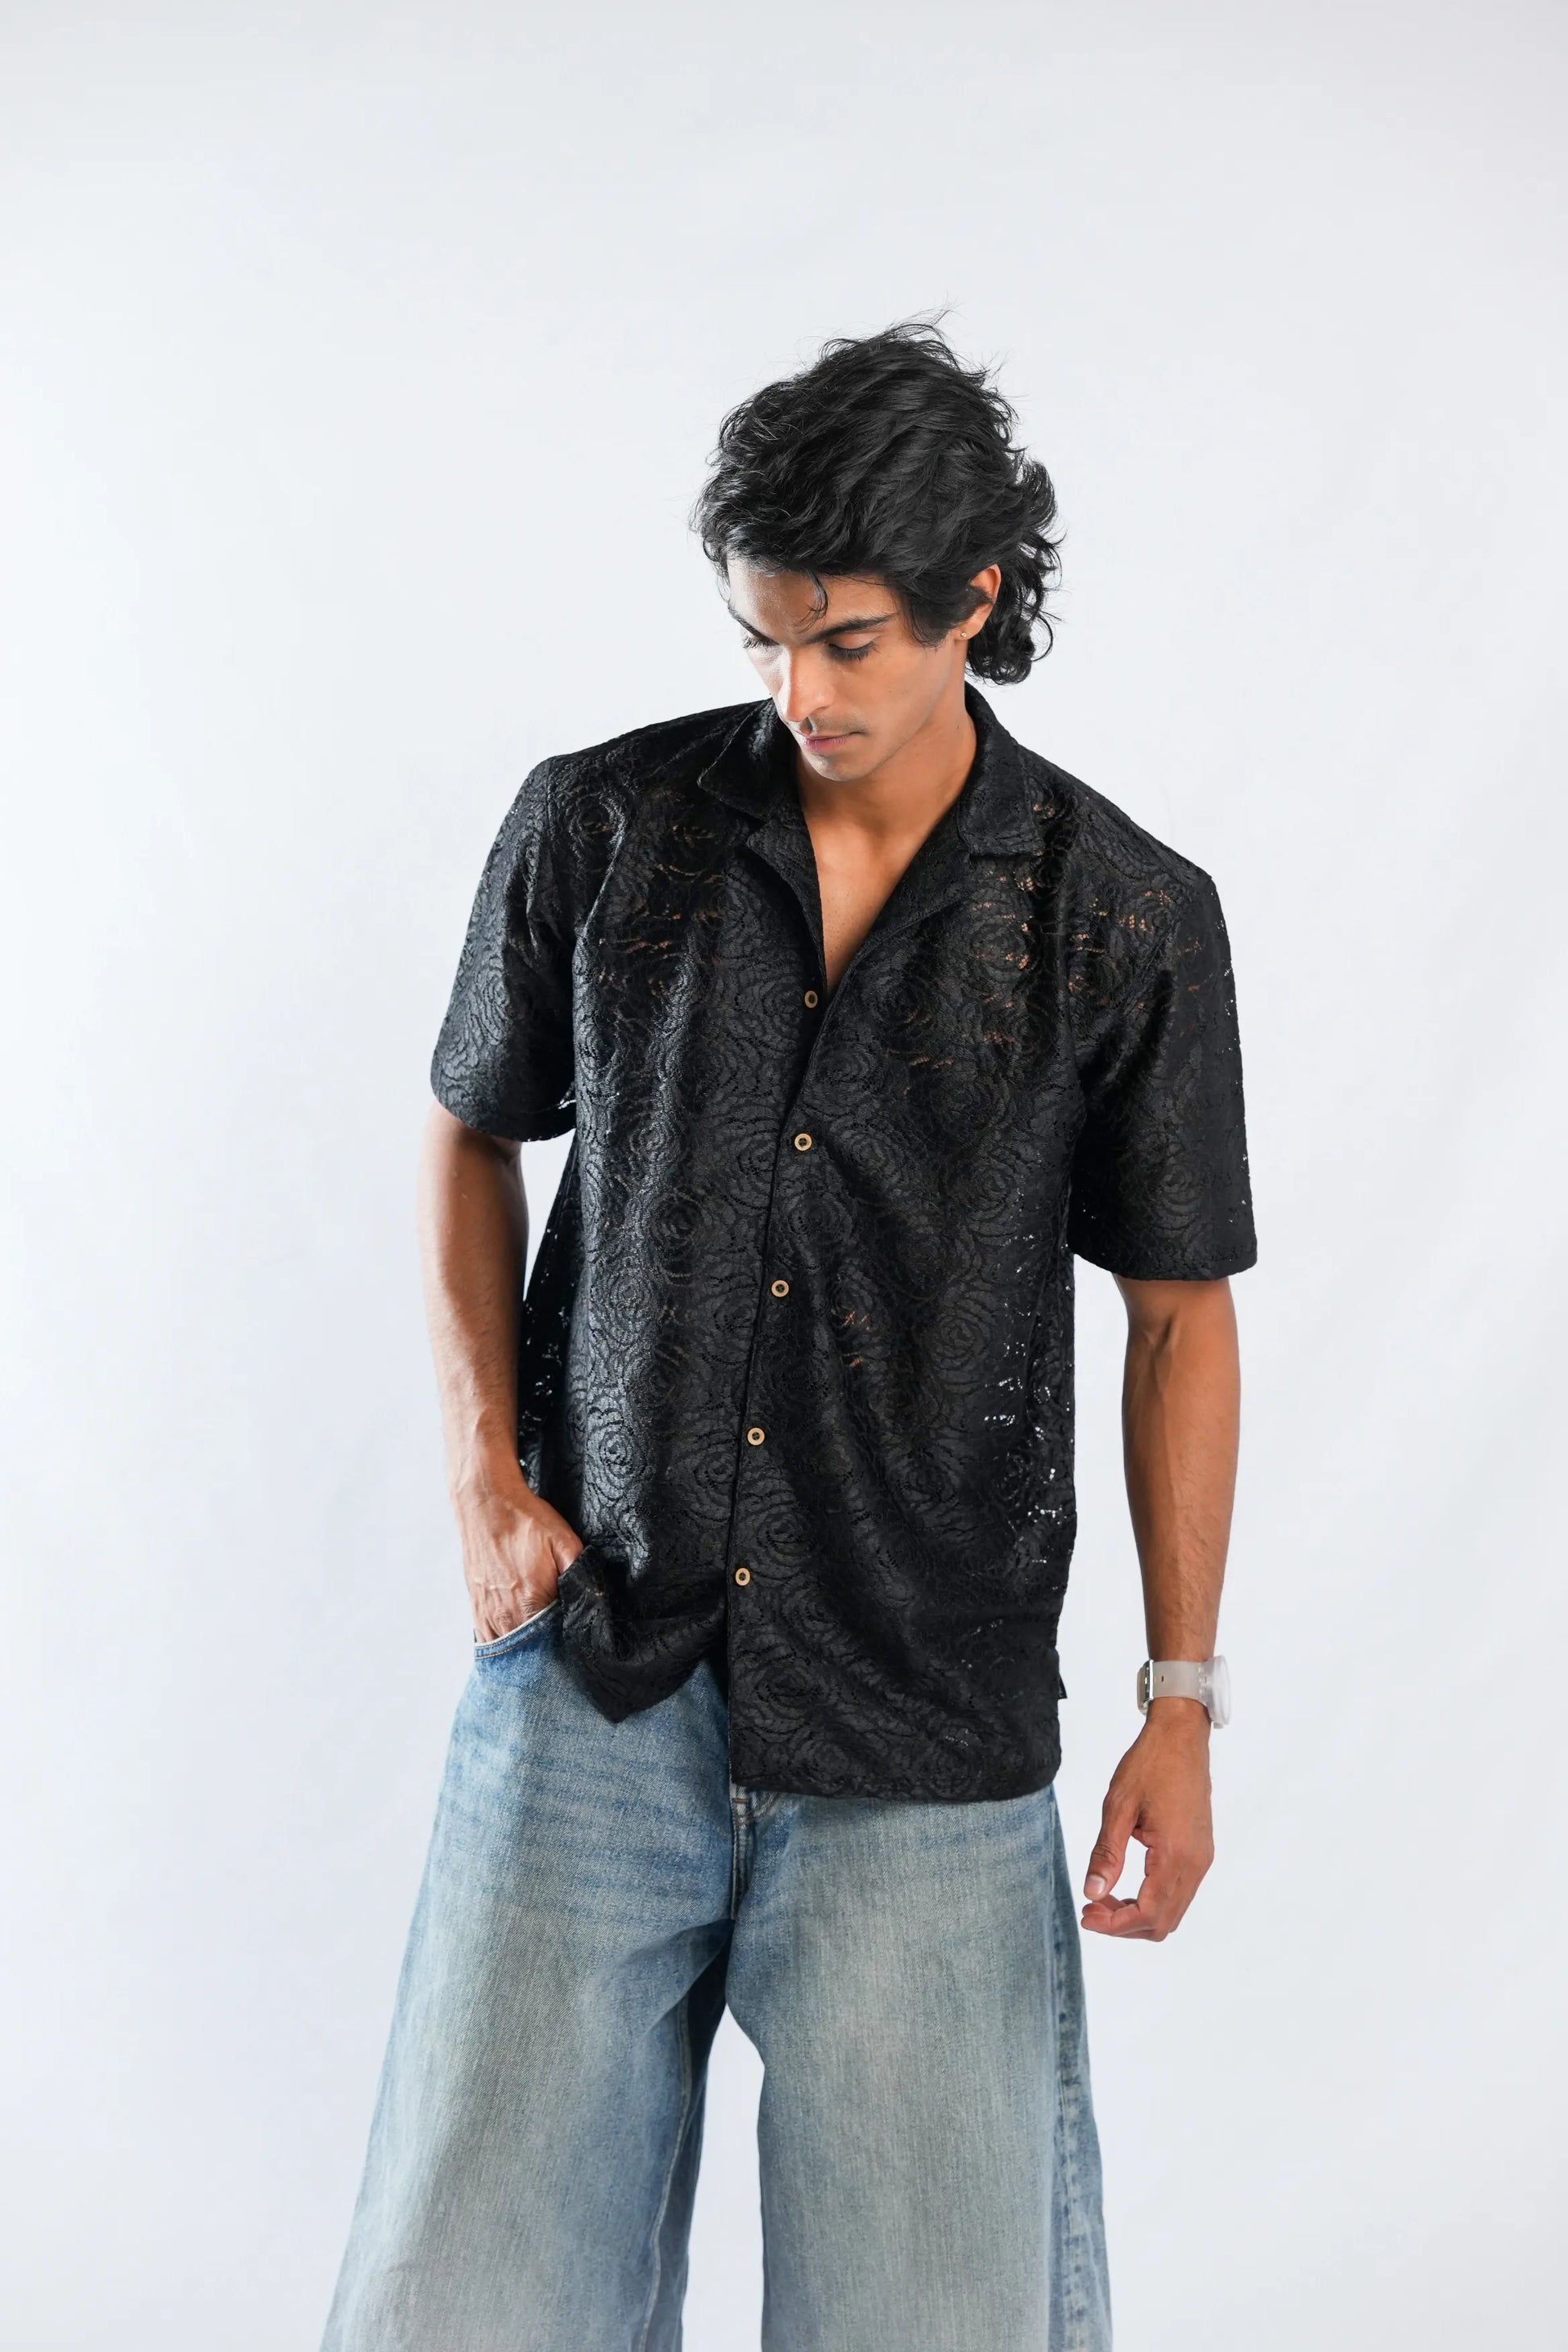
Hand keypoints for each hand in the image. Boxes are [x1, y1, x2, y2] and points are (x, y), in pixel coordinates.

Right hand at [454, 1475, 582, 1642]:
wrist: (486, 1504)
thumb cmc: (526, 1521)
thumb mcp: (564, 1541)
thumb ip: (581, 1573)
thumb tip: (595, 1600)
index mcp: (532, 1601)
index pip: (556, 1642)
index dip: (569, 1645)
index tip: (578, 1642)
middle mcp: (507, 1614)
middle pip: (533, 1651)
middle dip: (549, 1653)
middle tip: (563, 1650)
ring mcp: (488, 1614)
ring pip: (510, 1652)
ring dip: (527, 1652)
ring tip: (542, 1649)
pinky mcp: (476, 1609)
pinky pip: (490, 1642)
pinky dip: (505, 1647)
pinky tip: (517, 1644)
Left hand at [1081, 1700, 1214, 1939]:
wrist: (1182, 1736)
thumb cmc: (1150, 1764)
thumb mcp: (1118, 1807)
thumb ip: (1107, 1854)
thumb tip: (1092, 1893)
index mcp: (1175, 1854)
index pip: (1147, 1913)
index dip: (1114, 1924)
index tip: (1086, 1913)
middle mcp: (1196, 1863)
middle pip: (1162, 1924)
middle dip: (1124, 1925)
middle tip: (1092, 1906)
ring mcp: (1202, 1859)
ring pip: (1173, 1912)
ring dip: (1138, 1915)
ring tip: (1105, 1897)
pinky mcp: (1201, 1852)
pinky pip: (1179, 1893)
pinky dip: (1153, 1900)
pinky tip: (1127, 1885)